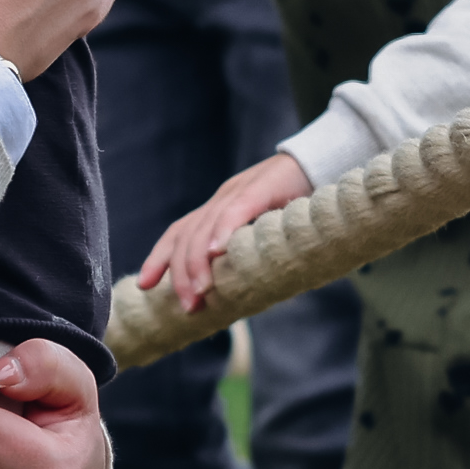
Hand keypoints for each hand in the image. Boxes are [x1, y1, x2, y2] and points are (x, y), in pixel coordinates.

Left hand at [135, 152, 312, 312]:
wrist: (325, 161)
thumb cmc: (300, 202)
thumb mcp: (268, 229)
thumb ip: (251, 252)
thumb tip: (246, 291)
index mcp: (221, 207)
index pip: (181, 231)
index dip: (160, 258)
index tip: (144, 286)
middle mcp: (223, 198)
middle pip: (187, 234)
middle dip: (181, 273)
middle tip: (187, 307)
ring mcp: (239, 191)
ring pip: (205, 227)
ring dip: (198, 263)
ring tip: (200, 293)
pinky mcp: (261, 187)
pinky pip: (236, 211)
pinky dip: (223, 232)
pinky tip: (216, 252)